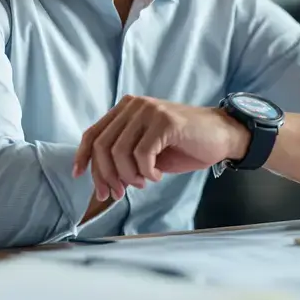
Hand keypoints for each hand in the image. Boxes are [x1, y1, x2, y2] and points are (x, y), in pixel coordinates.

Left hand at [71, 95, 248, 201]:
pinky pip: (142, 154)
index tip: (79, 175)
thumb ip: (122, 155)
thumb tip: (100, 180)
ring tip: (143, 182)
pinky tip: (157, 175)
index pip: (93, 133)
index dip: (83, 156)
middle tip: (116, 193)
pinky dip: (146, 172)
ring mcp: (150, 111)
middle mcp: (134, 105)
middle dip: (106, 175)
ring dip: (129, 176)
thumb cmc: (183, 145)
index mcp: (126, 109)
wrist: (221, 136)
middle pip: (103, 145)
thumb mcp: (145, 150)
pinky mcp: (165, 121)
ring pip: (120, 152)